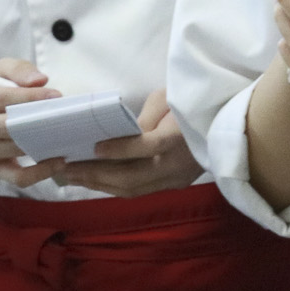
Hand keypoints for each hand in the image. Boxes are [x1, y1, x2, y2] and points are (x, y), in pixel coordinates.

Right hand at [0, 57, 67, 186]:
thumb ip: (18, 70)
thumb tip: (40, 81)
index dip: (29, 97)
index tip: (55, 96)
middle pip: (6, 127)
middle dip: (37, 121)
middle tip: (63, 116)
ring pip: (14, 150)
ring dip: (42, 143)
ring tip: (65, 133)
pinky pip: (17, 178)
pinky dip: (40, 173)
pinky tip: (58, 161)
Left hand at [55, 90, 201, 197]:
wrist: (225, 126)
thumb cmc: (193, 103)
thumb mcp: (169, 99)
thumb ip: (143, 119)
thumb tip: (115, 135)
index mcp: (180, 137)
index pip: (148, 147)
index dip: (121, 149)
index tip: (94, 147)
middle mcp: (177, 165)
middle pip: (132, 178)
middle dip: (94, 174)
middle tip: (63, 167)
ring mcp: (175, 180)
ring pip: (131, 190)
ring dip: (98, 184)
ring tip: (70, 177)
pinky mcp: (173, 186)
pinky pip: (138, 191)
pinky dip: (112, 186)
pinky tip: (92, 180)